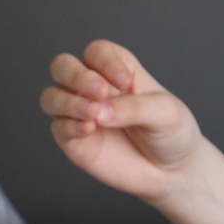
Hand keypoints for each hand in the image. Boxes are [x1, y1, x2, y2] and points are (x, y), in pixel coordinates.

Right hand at [41, 40, 204, 205]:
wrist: (172, 171)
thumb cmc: (171, 132)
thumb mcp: (165, 113)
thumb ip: (134, 107)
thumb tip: (99, 111)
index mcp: (117, 69)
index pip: (96, 52)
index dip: (105, 62)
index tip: (125, 82)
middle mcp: (93, 88)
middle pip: (63, 66)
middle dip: (77, 76)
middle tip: (101, 93)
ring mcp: (80, 113)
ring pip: (51, 96)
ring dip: (69, 101)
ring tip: (94, 114)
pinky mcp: (73, 140)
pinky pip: (58, 127)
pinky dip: (70, 125)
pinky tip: (90, 129)